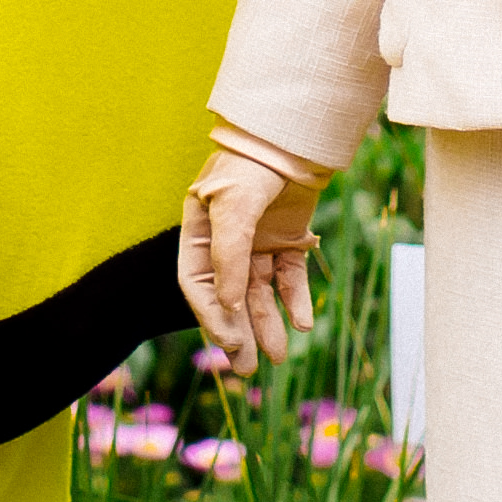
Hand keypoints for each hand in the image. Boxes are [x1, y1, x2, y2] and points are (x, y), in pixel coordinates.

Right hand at [179, 135, 321, 365]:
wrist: (297, 132)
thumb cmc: (253, 161)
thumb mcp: (233, 204)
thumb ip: (229, 256)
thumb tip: (230, 306)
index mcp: (200, 229)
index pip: (198, 283)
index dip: (212, 315)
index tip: (229, 343)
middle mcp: (226, 240)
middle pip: (230, 296)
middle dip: (240, 332)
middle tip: (250, 368)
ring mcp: (258, 240)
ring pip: (261, 292)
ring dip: (269, 324)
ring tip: (278, 357)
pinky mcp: (288, 238)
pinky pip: (290, 276)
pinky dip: (296, 299)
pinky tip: (303, 321)